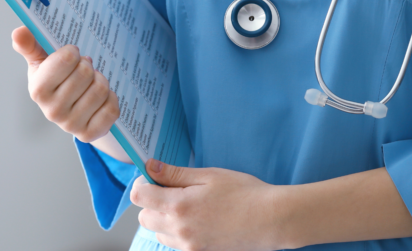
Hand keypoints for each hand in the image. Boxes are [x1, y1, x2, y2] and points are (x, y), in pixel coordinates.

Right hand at [11, 26, 119, 142]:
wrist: (72, 111)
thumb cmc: (56, 81)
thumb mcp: (42, 62)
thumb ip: (30, 45)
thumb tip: (19, 31)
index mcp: (38, 90)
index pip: (67, 59)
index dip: (73, 53)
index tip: (72, 56)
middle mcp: (52, 111)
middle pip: (86, 73)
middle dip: (88, 67)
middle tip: (83, 71)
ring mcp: (70, 125)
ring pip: (101, 89)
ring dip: (101, 81)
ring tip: (91, 84)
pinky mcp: (89, 134)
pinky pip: (111, 109)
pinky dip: (111, 99)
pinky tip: (100, 100)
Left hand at [132, 160, 281, 250]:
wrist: (271, 220)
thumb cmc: (245, 193)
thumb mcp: (209, 175)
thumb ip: (175, 174)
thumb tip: (150, 167)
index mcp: (179, 206)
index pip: (139, 197)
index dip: (144, 182)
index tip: (156, 176)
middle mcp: (179, 230)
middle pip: (144, 217)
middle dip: (153, 202)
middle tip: (174, 189)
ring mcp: (189, 245)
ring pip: (158, 232)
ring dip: (164, 218)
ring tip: (190, 205)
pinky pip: (175, 243)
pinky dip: (178, 231)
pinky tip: (199, 219)